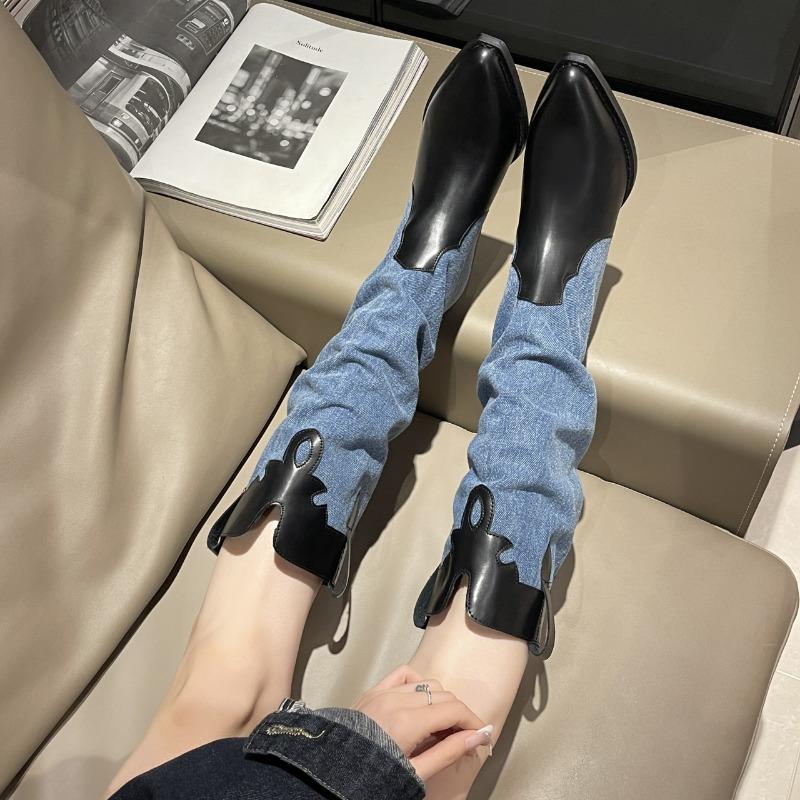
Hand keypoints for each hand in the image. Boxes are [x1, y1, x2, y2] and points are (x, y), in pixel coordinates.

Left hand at [352, 665, 492, 781]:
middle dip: (459, 715)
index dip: (473, 722)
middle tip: (463, 738)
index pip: (454, 709)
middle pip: (443, 695)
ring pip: (426, 684)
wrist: (331, 778)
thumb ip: (447, 752)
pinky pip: (402, 675)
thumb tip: (475, 738)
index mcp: (406, 722)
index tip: (481, 736)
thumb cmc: (368, 779)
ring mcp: (381, 693)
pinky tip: (420, 702)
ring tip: (440, 726)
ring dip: (439, 701)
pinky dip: (416, 684)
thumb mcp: (414, 773)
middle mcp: (394, 701)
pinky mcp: (372, 692)